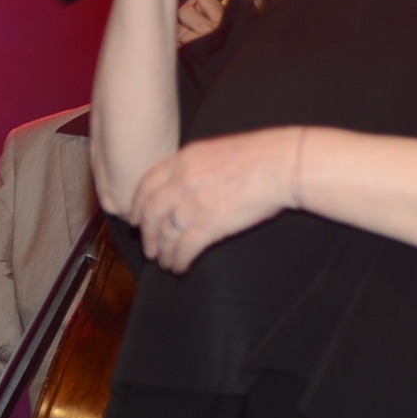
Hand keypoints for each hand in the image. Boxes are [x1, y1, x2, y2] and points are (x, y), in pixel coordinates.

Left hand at [128, 130, 300, 271]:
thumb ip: (194, 166)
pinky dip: (178, 261)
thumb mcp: (215, 150)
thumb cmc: (259, 155)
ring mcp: (193, 204)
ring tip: (164, 262)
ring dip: (162, 252)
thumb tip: (183, 183)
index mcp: (182, 160)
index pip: (146, 184)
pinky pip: (183, 249)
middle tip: (148, 248)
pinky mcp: (208, 225)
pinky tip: (180, 267)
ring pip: (164, 235)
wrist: (281, 164)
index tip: (135, 219)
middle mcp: (181, 181)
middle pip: (150, 213)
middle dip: (146, 234)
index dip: (136, 205)